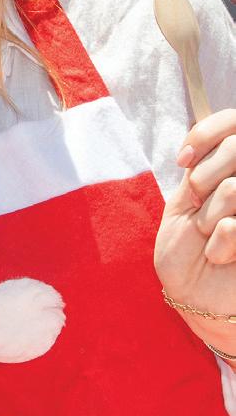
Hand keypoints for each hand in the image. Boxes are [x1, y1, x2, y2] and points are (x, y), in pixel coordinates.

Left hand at [154, 109, 235, 352]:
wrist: (197, 294)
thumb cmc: (189, 247)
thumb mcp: (187, 200)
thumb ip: (202, 166)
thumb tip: (206, 143)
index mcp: (234, 167)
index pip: (233, 120)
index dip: (206, 133)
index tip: (184, 161)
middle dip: (205, 178)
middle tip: (198, 203)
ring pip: (233, 188)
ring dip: (210, 215)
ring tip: (210, 234)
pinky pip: (234, 226)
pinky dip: (220, 242)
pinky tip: (220, 255)